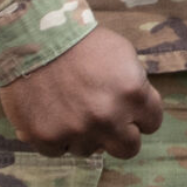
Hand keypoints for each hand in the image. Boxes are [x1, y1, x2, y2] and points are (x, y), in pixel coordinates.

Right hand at [0, 26, 164, 158]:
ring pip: (90, 150)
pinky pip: (58, 151)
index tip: (128, 111)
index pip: (152, 123)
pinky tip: (51, 115)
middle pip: (128, 149)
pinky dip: (55, 137)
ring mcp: (77, 131)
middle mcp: (109, 118)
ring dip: (84, 135)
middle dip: (120, 135)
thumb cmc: (81, 41)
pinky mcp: (47, 138)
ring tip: (70, 109)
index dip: (139, 116)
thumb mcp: (123, 54)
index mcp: (133, 94)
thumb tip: (138, 110)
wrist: (34, 36)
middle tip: (105, 121)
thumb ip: (136, 86)